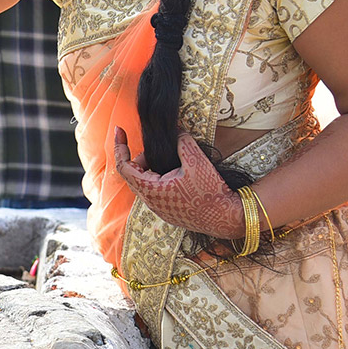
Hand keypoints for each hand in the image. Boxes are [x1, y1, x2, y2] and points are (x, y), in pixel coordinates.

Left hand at [113, 127, 244, 238]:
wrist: (228, 218)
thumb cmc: (211, 192)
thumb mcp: (196, 160)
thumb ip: (182, 142)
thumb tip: (177, 131)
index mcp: (150, 190)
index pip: (123, 166)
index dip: (119, 146)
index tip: (119, 130)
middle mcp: (151, 202)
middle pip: (132, 174)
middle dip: (138, 156)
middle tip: (153, 147)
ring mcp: (160, 210)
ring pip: (144, 184)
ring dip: (150, 168)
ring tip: (166, 158)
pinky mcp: (170, 213)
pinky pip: (155, 193)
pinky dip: (157, 179)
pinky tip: (174, 172)